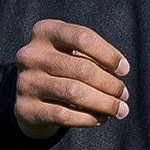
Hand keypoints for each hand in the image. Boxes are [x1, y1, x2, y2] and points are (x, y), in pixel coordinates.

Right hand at [13, 19, 130, 139]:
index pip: (82, 37)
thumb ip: (93, 57)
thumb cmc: (62, 68)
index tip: (124, 69)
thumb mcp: (72, 53)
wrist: (30, 97)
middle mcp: (30, 55)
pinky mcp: (26, 109)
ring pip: (74, 93)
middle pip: (81, 68)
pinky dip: (88, 118)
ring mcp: (25, 82)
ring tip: (120, 109)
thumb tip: (120, 71)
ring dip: (104, 103)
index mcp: (44, 31)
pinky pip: (64, 115)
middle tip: (124, 94)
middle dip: (110, 84)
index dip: (108, 54)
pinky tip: (101, 118)